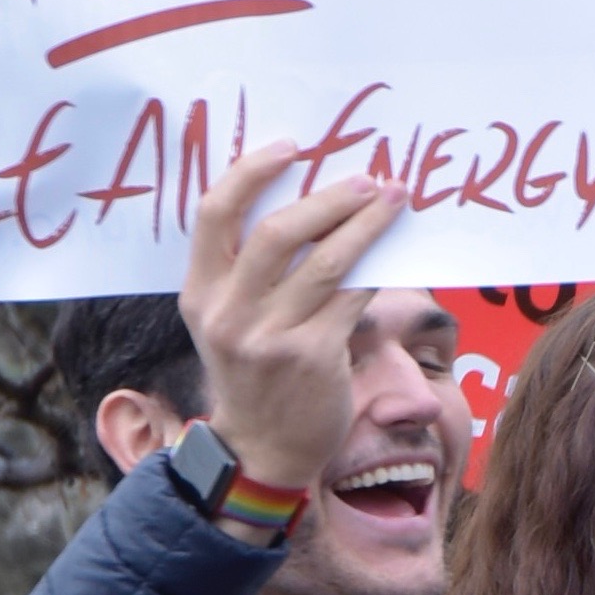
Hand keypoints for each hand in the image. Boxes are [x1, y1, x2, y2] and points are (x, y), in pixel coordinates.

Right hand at [179, 140, 403, 503]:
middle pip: (276, 231)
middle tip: (364, 178)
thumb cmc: (255, 374)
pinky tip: (393, 249)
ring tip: (392, 198)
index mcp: (200, 294)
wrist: (264, 449)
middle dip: (327, 197)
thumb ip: (246, 271)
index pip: (214, 214)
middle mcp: (229, 313)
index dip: (251, 172)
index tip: (290, 146)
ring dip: (364, 223)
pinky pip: (352, 296)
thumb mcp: (228, 321)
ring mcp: (271, 337)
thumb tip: (305, 201)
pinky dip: (374, 267)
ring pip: (324, 261)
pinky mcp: (314, 357)